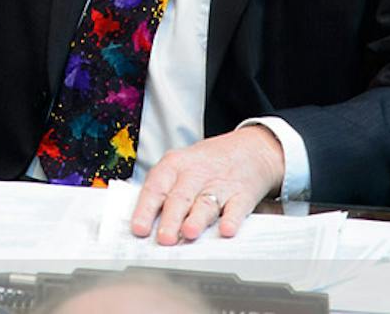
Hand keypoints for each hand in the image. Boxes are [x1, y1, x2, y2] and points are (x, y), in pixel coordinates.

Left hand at [129, 127, 284, 244]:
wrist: (250, 149)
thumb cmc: (207, 164)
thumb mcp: (180, 167)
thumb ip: (163, 194)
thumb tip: (145, 228)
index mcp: (174, 166)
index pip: (155, 187)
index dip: (145, 209)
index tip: (139, 229)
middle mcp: (195, 174)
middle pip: (180, 196)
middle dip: (171, 218)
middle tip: (164, 238)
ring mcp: (220, 184)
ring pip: (205, 203)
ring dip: (197, 219)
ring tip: (189, 234)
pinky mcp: (242, 195)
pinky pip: (236, 208)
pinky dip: (232, 219)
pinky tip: (226, 230)